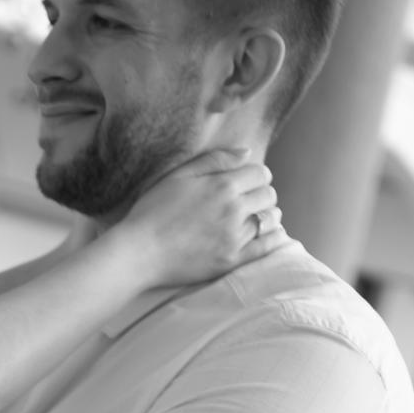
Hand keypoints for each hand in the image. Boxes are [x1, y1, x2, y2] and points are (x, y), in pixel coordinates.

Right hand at [109, 151, 283, 287]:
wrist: (139, 252)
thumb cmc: (153, 210)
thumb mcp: (179, 175)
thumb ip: (215, 160)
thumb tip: (247, 152)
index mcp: (222, 185)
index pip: (261, 172)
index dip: (256, 174)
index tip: (247, 181)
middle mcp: (233, 209)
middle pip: (268, 195)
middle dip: (261, 194)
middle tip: (248, 200)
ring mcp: (234, 237)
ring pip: (270, 220)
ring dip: (266, 215)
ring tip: (254, 217)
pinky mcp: (231, 261)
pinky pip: (267, 247)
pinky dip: (274, 238)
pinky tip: (270, 234)